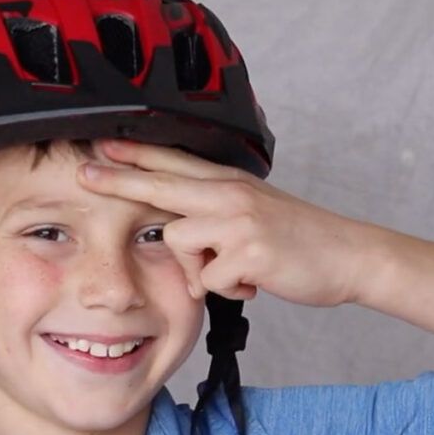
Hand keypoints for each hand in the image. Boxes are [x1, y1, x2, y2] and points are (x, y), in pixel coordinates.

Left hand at [77, 140, 377, 305]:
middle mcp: (230, 194)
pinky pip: (207, 280)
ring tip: (234, 271)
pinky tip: (254, 281)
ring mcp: (239, 220)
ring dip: (196, 269)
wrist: (350, 256)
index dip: (135, 153)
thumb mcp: (255, 212)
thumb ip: (216, 214)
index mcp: (230, 183)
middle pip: (160, 183)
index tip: (101, 145)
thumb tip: (177, 232)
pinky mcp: (248, 251)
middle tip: (83, 174)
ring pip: (178, 241)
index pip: (174, 162)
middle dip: (118, 180)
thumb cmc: (300, 239)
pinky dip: (227, 289)